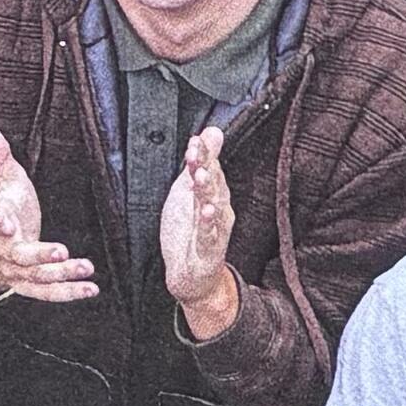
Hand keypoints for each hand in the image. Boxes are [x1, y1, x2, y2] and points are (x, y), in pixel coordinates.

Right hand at [0, 129, 98, 308]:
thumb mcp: (5, 182)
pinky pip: (48, 293)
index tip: (5, 222)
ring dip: (62, 275)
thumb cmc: (6, 209)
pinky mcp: (30, 286)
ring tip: (87, 268)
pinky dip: (68, 293)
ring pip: (37, 277)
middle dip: (40, 255)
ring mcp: (17, 272)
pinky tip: (91, 289)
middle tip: (62, 251)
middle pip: (20, 256)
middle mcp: (5, 252)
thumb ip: (1, 160)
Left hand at [154, 123, 240, 337]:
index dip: (203, 153)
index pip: (210, 167)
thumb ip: (200, 163)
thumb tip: (212, 131)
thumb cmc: (190, 231)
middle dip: (206, 166)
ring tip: (202, 176)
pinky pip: (210, 234)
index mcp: (211, 193)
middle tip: (197, 152)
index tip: (196, 139)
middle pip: (213, 183)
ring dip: (208, 191)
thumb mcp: (188, 192)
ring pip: (213, 206)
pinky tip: (206, 211)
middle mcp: (217, 208)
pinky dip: (209, 223)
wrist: (192, 275)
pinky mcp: (210, 249)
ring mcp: (215, 228)